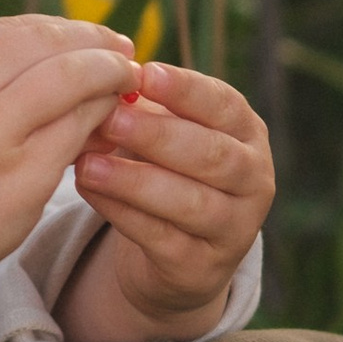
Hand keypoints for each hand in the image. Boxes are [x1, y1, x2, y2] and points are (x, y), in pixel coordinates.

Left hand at [57, 61, 273, 341]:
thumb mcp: (162, 134)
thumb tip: (106, 86)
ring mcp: (234, 228)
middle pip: (212, 155)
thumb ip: (142, 109)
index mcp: (247, 133)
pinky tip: (91, 193)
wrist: (177, 255)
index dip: (186, 89)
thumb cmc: (169, 172)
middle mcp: (254, 180)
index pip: (224, 105)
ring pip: (191, 202)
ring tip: (88, 164)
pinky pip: (162, 238)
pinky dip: (123, 214)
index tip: (144, 73)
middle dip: (158, 135)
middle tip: (110, 118)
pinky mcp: (202, 268)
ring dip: (135, 180)